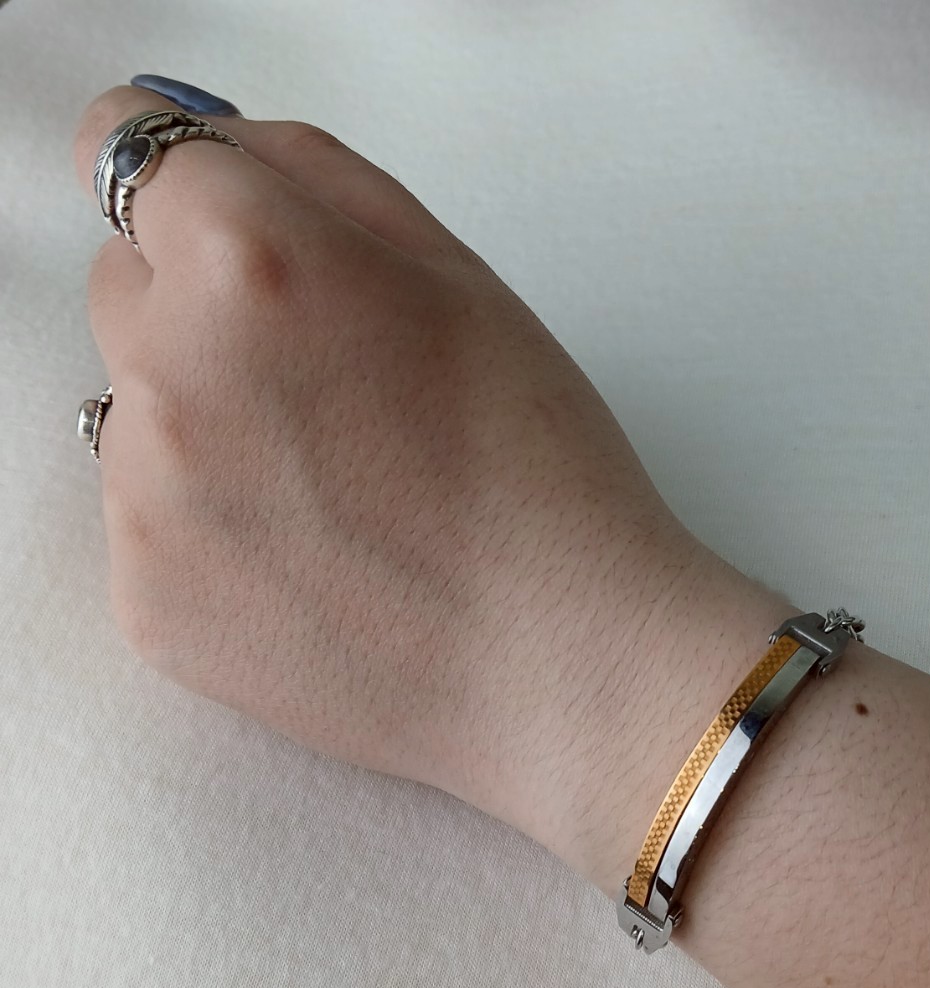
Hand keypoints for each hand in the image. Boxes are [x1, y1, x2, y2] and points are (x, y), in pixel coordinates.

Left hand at [74, 85, 789, 866]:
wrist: (561, 661)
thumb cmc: (540, 469)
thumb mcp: (460, 277)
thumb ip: (315, 176)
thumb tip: (206, 142)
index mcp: (251, 262)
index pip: (132, 151)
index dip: (191, 185)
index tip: (216, 222)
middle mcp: (170, 370)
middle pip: (126, 288)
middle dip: (205, 314)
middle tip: (330, 393)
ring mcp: (145, 499)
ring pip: (133, 415)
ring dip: (208, 429)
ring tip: (332, 496)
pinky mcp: (147, 602)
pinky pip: (148, 525)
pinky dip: (210, 532)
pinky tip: (312, 565)